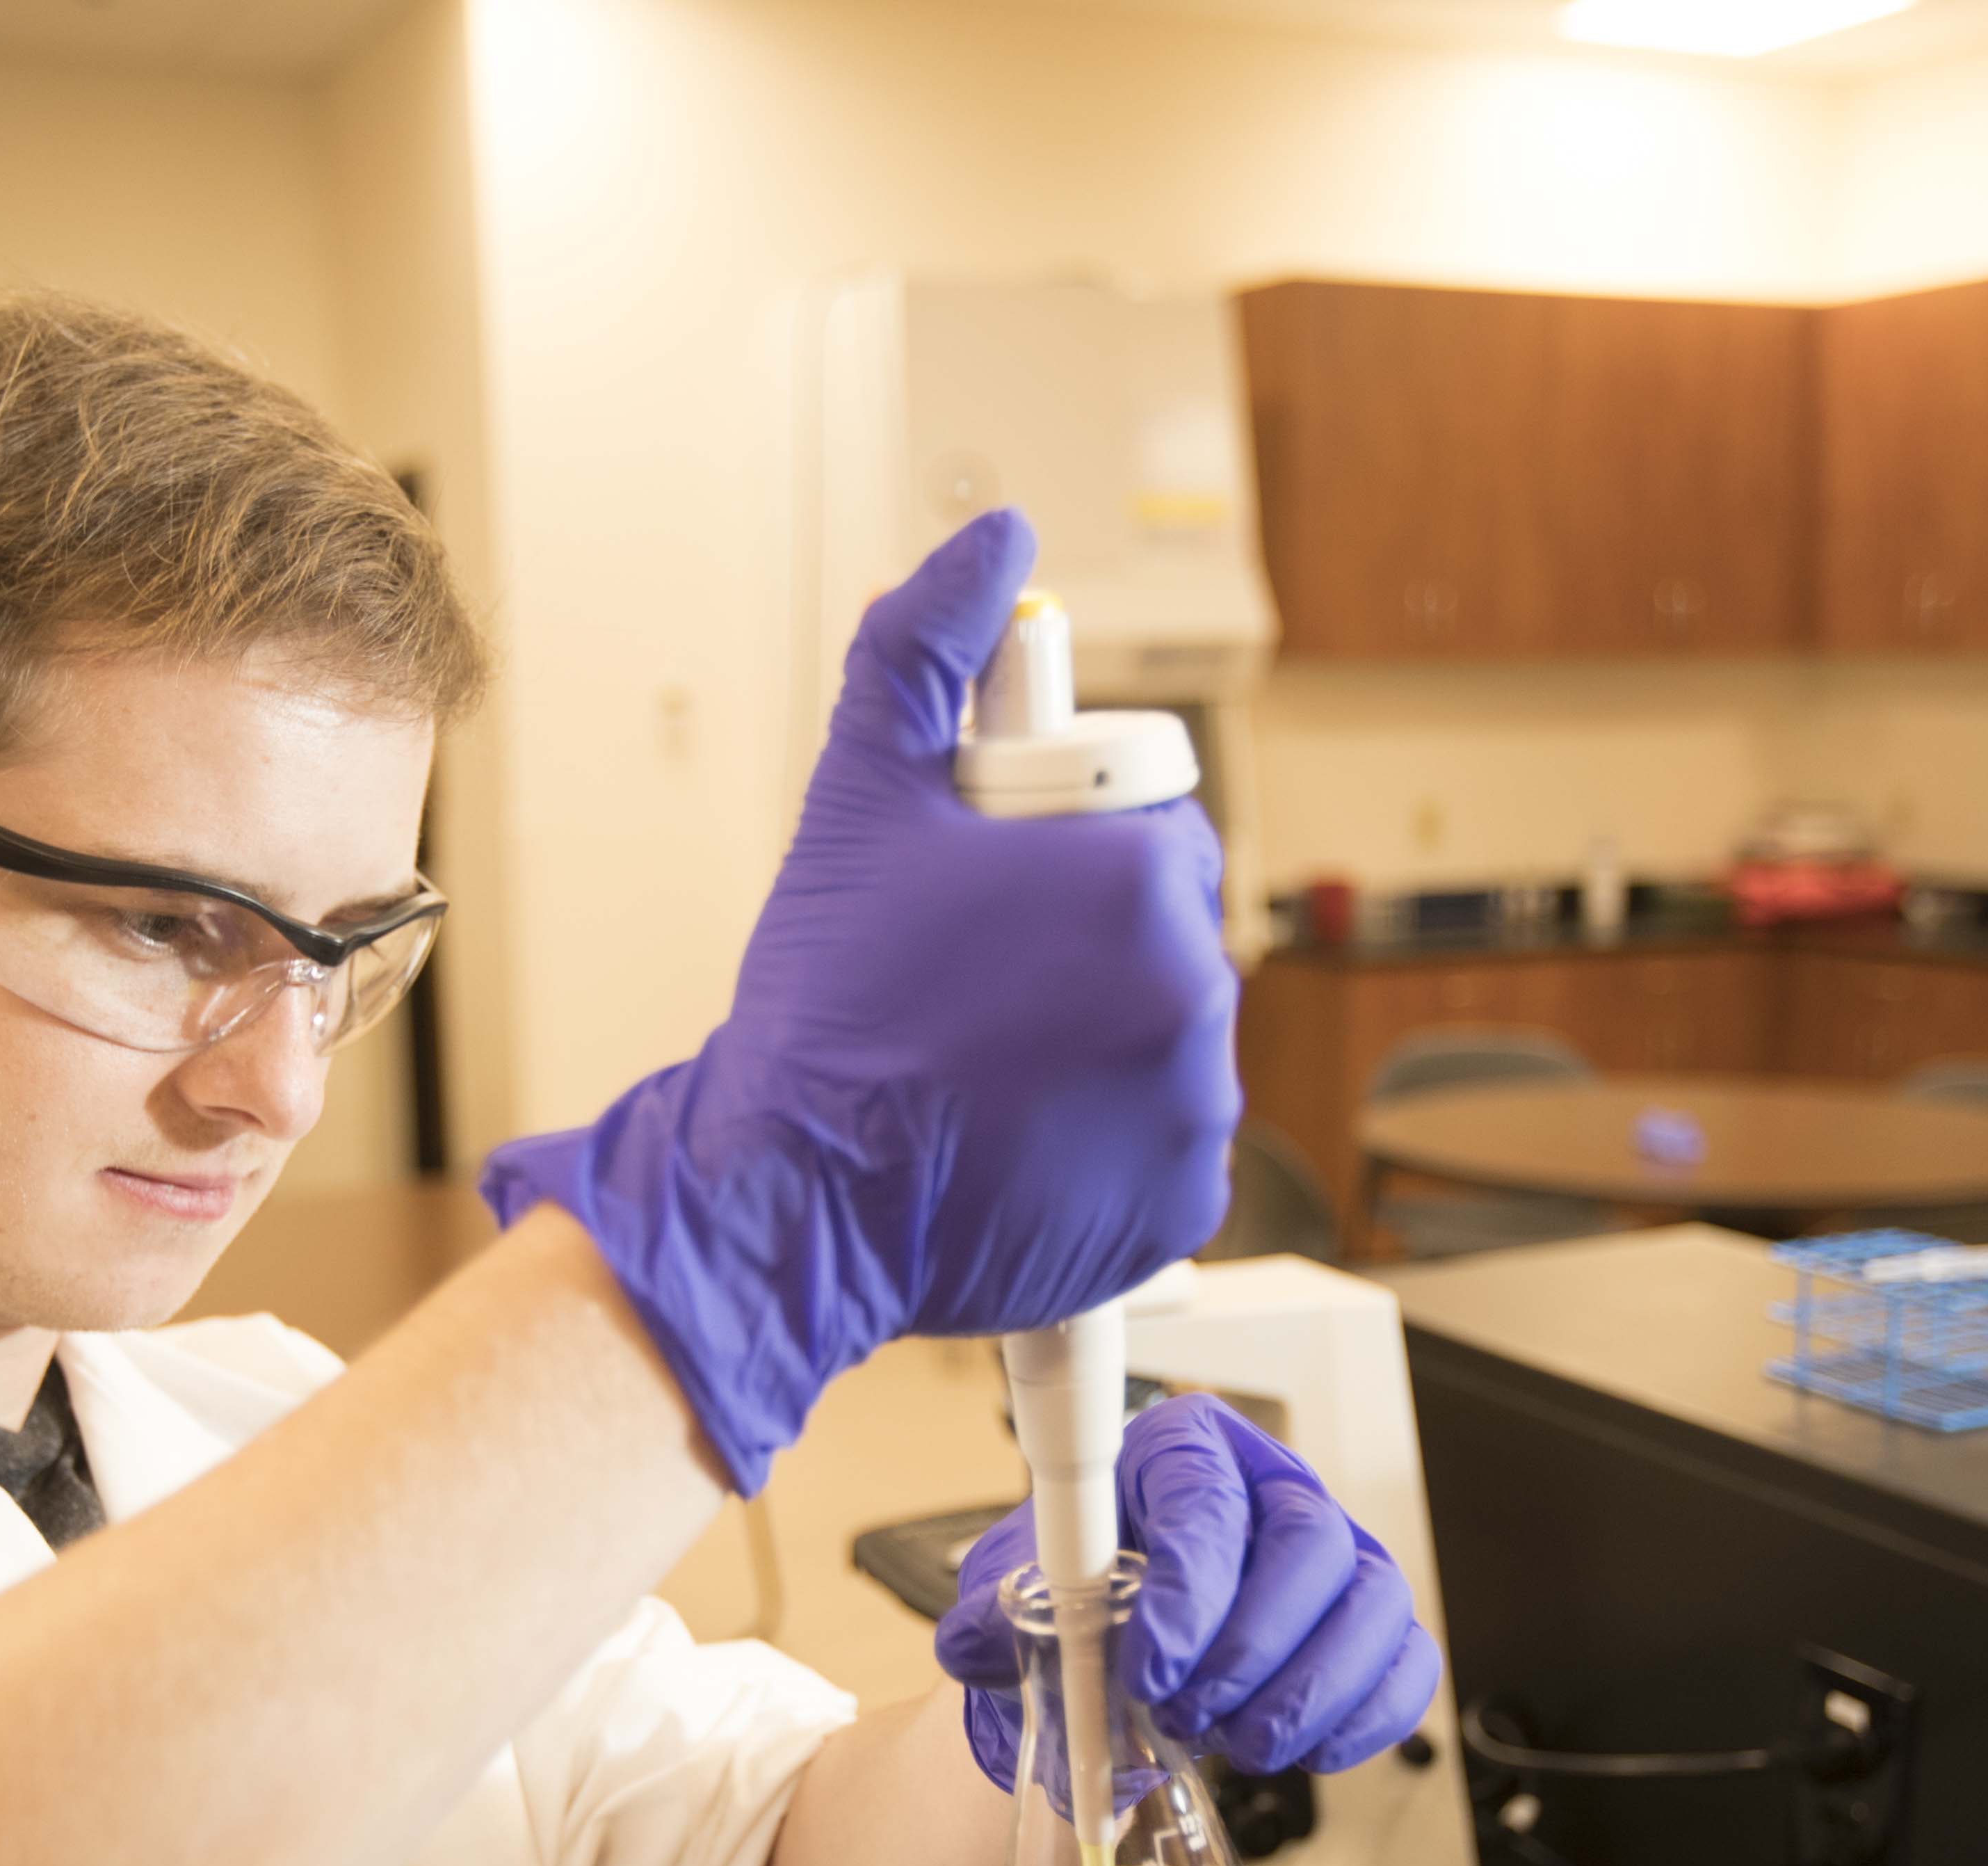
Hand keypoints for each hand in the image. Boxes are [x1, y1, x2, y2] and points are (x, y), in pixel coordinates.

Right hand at [478, 511, 1238, 1492]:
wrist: (794, 1199)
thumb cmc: (827, 1008)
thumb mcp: (862, 799)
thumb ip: (925, 647)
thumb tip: (990, 543)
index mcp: (1140, 883)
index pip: (1160, 834)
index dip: (1077, 856)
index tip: (1004, 897)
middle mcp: (1193, 995)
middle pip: (1165, 936)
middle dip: (1090, 947)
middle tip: (978, 984)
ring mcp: (1193, 1109)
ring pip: (1166, 1037)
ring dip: (1100, 1040)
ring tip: (986, 1061)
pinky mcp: (1178, 1199)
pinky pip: (1163, 1144)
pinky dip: (1106, 1140)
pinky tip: (1017, 1132)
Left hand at [936, 1396, 1441, 1789]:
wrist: (1105, 1655)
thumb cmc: (1074, 1598)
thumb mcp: (1014, 1594)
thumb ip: (992, 1614)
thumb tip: (981, 1636)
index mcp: (1181, 1451)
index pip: (1207, 1498)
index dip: (1189, 1586)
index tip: (1150, 1665)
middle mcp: (1271, 1487)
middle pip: (1308, 1540)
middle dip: (1251, 1646)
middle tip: (1188, 1712)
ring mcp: (1335, 1554)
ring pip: (1372, 1600)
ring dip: (1310, 1690)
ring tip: (1239, 1744)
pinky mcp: (1369, 1624)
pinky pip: (1408, 1661)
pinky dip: (1365, 1717)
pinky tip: (1303, 1752)